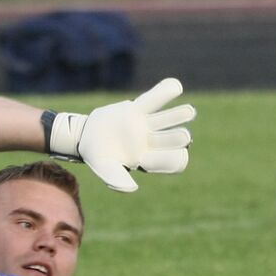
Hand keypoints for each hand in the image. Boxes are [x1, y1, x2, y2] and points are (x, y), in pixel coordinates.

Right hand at [46, 78, 195, 192]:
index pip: (168, 160)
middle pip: (170, 139)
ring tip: (190, 112)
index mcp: (147, 158)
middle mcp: (150, 141)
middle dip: (177, 138)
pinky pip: (154, 99)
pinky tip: (176, 87)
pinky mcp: (138, 108)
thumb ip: (116, 179)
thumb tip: (132, 188)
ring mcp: (145, 124)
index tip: (179, 156)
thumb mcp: (104, 168)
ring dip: (179, 115)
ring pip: (167, 119)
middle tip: (185, 136)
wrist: (85, 137)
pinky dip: (165, 92)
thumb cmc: (97, 157)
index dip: (174, 159)